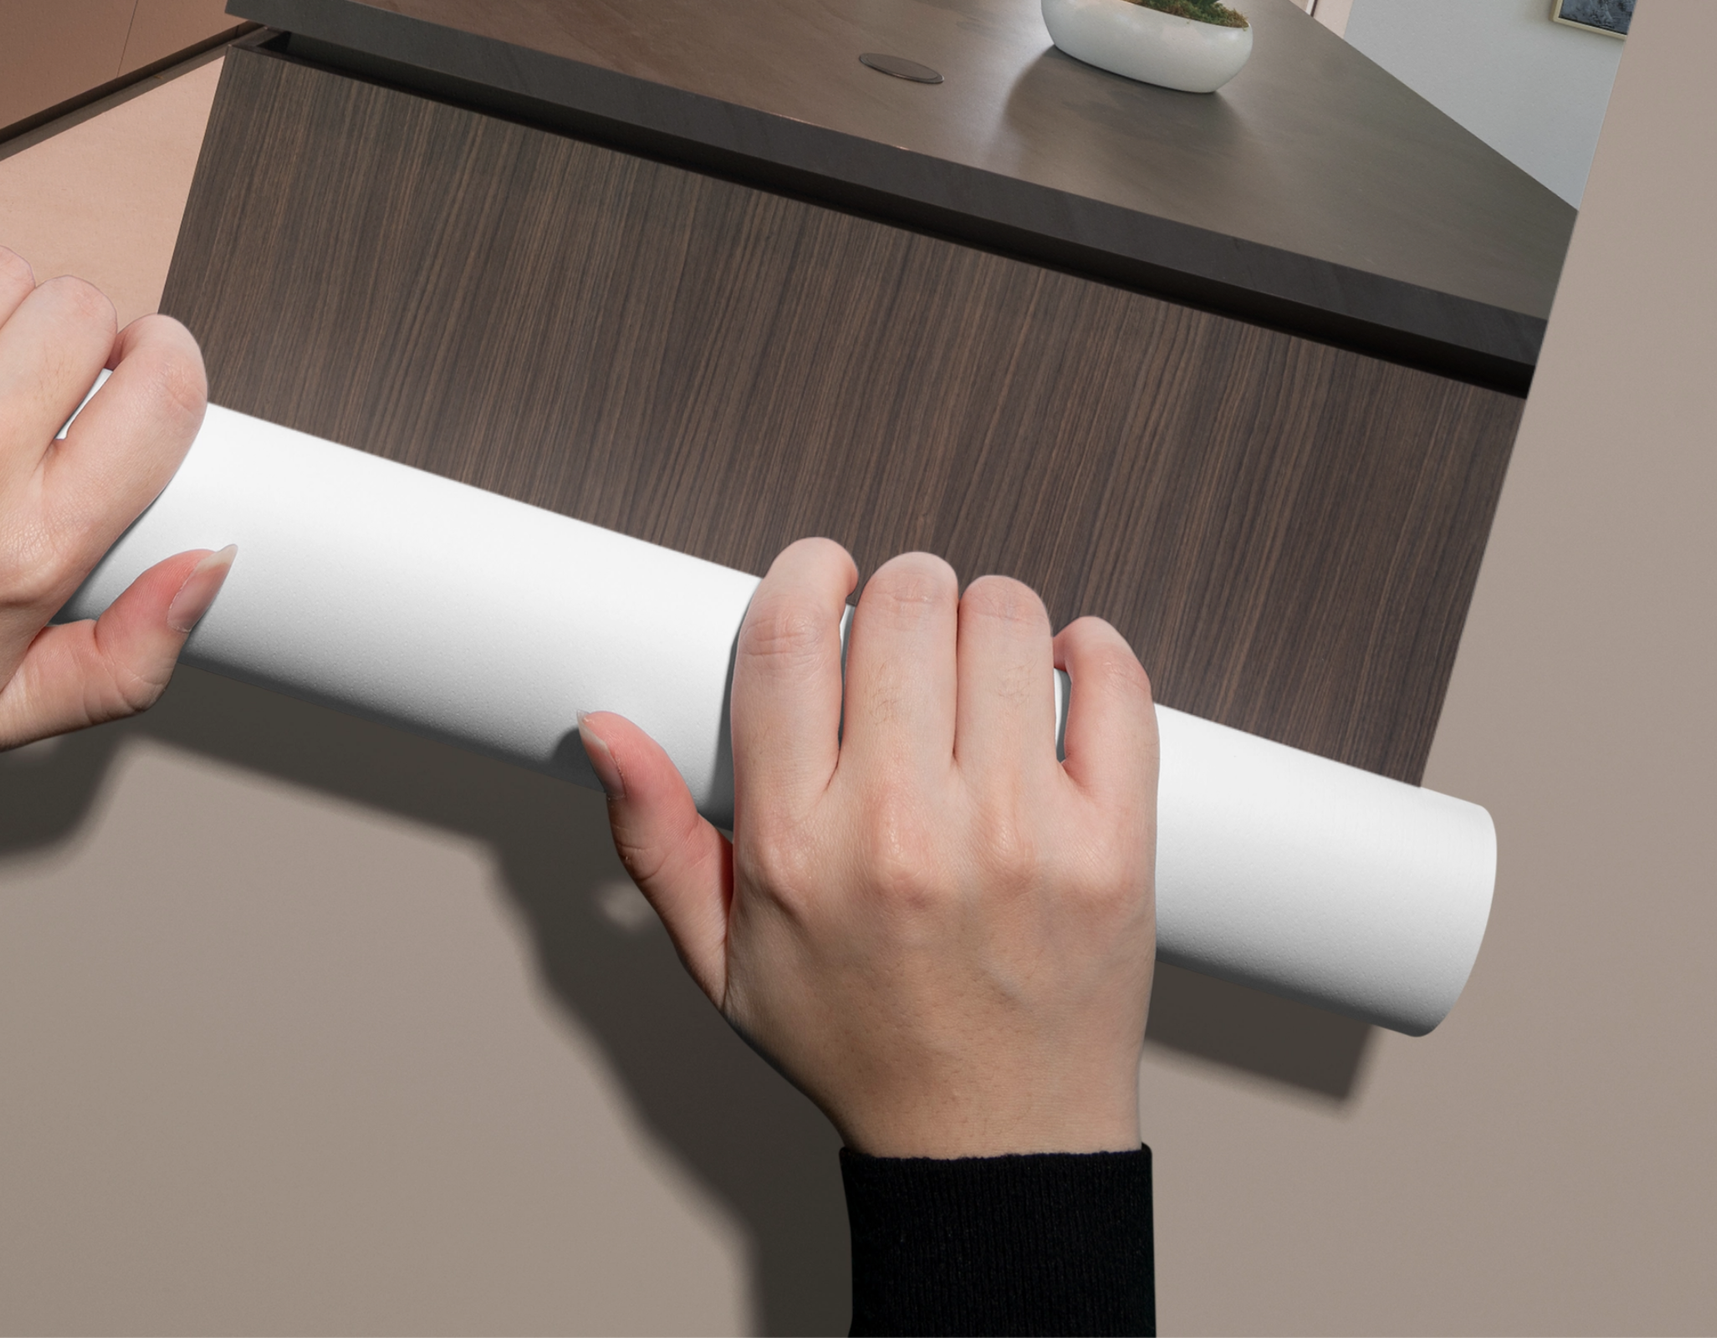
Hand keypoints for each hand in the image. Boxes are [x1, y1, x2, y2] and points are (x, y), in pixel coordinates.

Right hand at [581, 541, 1156, 1157]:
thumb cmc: (859, 1041)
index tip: (826, 574)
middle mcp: (904, 832)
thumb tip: (602, 728)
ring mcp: (1018, 836)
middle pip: (906, 603)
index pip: (789, 638)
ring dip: (991, 619)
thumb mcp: (722, 961)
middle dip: (904, 592)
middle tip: (910, 635)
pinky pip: (1114, 682)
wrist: (994, 1145)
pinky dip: (1093, 653)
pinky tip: (1063, 679)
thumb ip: (656, 837)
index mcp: (798, 849)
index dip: (807, 571)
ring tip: (982, 666)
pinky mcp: (1112, 847)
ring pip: (1009, 620)